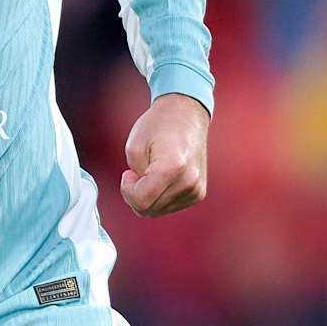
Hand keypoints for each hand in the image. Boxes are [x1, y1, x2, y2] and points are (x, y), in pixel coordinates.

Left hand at [120, 93, 209, 216]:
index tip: (128, 173)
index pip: (141, 201)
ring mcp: (196, 190)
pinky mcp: (199, 193)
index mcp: (173, 168)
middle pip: (149, 210)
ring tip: (151, 172)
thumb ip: (135, 179)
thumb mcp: (134, 147)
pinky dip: (160, 196)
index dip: (127, 190)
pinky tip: (162, 178)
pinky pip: (170, 206)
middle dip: (136, 195)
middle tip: (137, 172)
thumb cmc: (158, 125)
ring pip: (158, 211)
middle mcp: (189, 182)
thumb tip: (144, 200)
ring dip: (148, 196)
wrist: (186, 114)